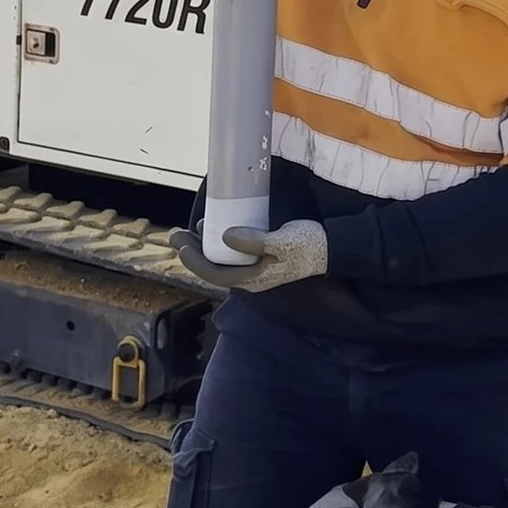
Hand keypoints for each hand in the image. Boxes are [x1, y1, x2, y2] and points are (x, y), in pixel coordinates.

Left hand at [170, 219, 327, 291]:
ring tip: (186, 232)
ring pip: (219, 262)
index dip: (195, 261)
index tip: (182, 245)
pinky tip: (210, 229)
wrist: (332, 247)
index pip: (216, 274)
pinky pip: (229, 254)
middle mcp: (250, 278)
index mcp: (254, 279)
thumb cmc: (309, 245)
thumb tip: (226, 236)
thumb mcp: (283, 241)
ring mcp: (253, 269)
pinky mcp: (258, 258)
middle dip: (192, 253)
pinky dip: (216, 243)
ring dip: (201, 248)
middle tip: (176, 235)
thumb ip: (255, 240)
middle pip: (213, 269)